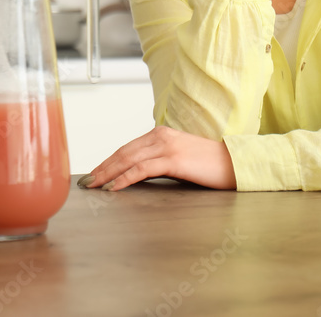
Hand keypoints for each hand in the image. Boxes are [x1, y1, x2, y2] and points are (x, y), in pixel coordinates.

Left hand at [78, 126, 236, 190]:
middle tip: (86, 181)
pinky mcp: (173, 160)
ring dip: (107, 173)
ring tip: (94, 185)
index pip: (127, 148)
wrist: (234, 163)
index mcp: (161, 133)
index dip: (108, 161)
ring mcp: (166, 146)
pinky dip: (125, 178)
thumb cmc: (209, 165)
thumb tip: (138, 174)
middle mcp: (160, 136)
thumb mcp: (179, 158)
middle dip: (102, 167)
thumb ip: (159, 161)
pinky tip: (114, 187)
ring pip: (128, 159)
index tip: (94, 172)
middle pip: (123, 152)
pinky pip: (141, 170)